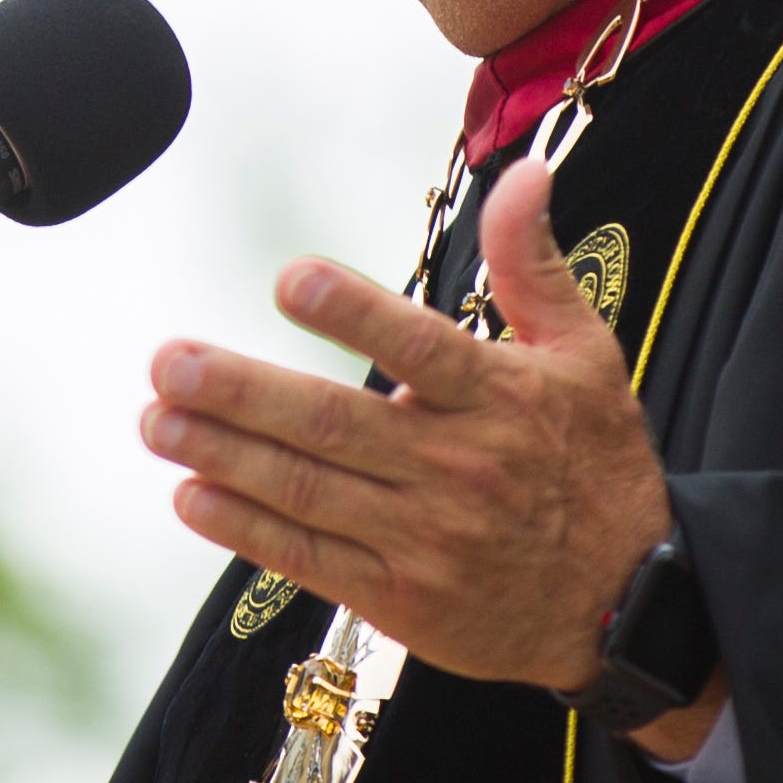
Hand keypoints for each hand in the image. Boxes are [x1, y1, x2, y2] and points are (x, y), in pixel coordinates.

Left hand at [142, 156, 680, 703]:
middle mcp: (458, 467)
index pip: (419, 348)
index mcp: (500, 399)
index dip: (352, 314)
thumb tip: (524, 173)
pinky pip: (309, 558)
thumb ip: (535, 265)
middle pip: (335, 425)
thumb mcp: (585, 356)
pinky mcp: (402, 598)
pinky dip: (246, 529)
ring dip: (222, 455)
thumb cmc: (597, 465)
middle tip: (169, 362)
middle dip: (242, 392)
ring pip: (308, 490)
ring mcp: (425, 539)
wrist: (628, 608)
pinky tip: (191, 496)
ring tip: (155, 419)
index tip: (287, 278)